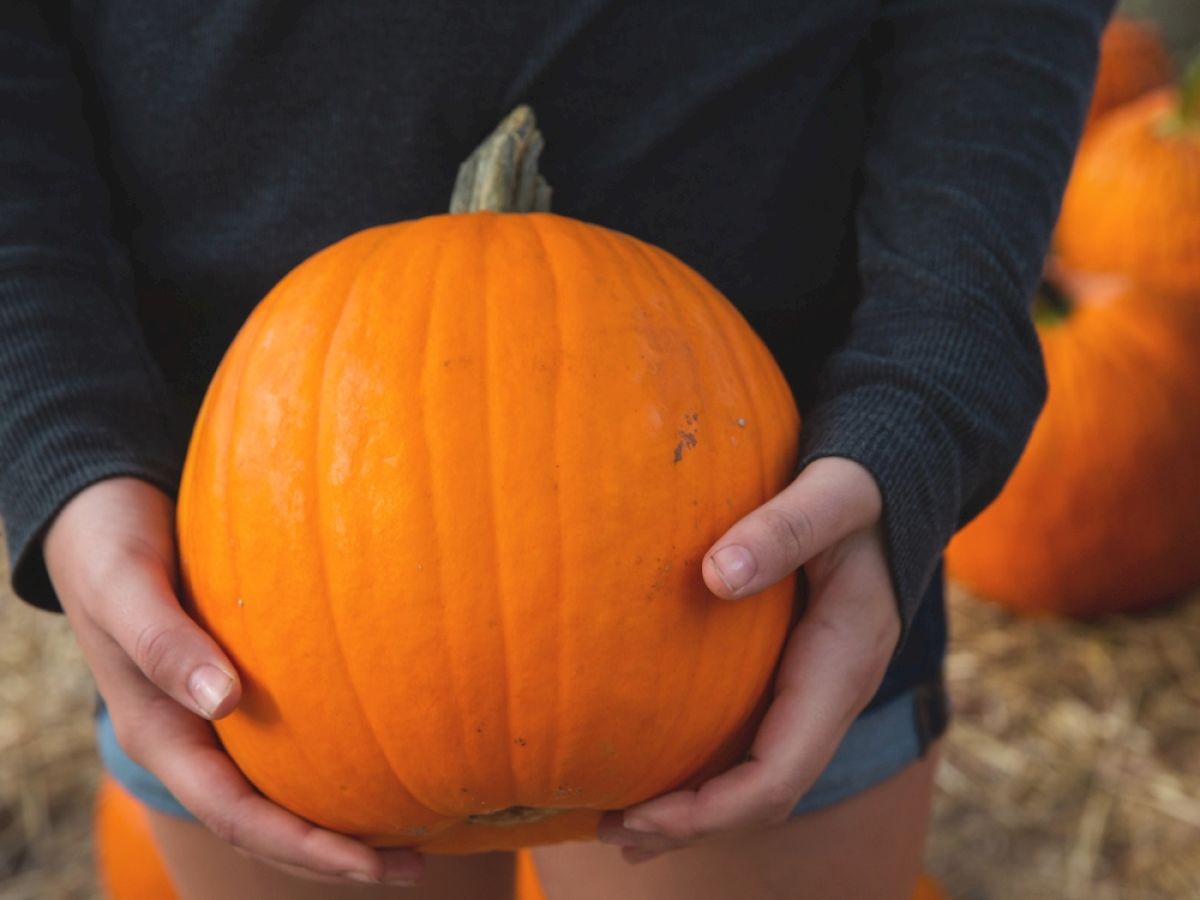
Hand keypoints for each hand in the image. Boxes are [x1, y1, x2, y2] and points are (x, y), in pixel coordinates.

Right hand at [44, 477, 423, 885]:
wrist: (102, 513)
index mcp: (161, 735)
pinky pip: (293, 741)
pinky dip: (336, 762)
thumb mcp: (125, 587)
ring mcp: (218, 718)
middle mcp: (194, 739)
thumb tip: (225, 701)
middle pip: (267, 822)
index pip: (237, 815)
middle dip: (337, 855)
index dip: (304, 846)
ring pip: (282, 789)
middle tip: (417, 868)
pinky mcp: (242, 687)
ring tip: (418, 834)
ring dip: (341, 819)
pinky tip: (391, 754)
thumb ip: (164, 642)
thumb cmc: (111, 547)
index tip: (371, 863)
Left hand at [597, 457, 901, 861]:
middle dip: (692, 823)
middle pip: (765, 794)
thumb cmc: (859, 486)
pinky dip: (704, 770)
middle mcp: (830, 693)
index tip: (638, 814)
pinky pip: (752, 741)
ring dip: (693, 809)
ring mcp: (813, 689)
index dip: (710, 809)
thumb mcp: (832, 496)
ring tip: (618, 824)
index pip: (778, 774)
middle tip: (609, 830)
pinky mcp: (793, 674)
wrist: (893, 479)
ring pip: (758, 775)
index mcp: (841, 666)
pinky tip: (655, 767)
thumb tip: (715, 576)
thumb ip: (783, 528)